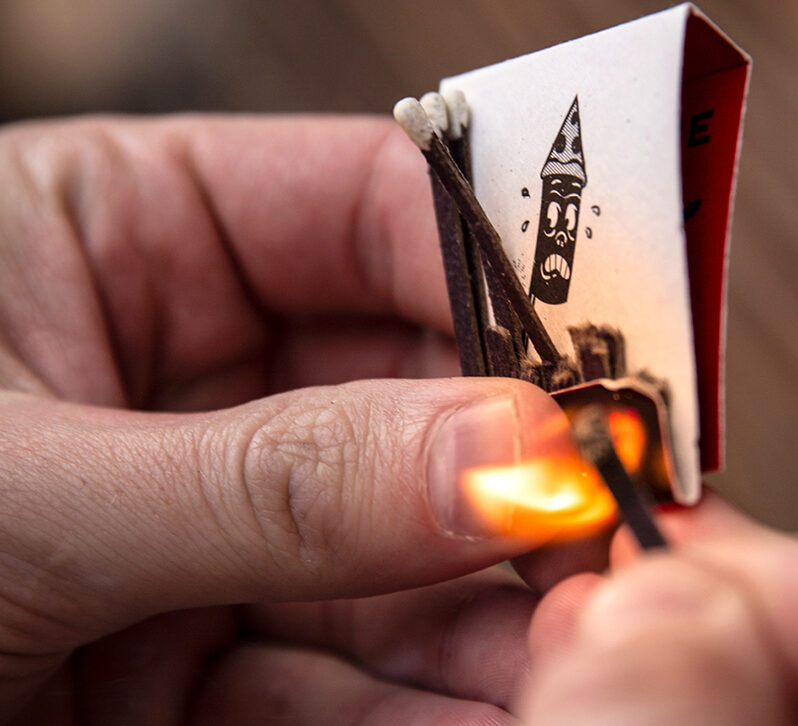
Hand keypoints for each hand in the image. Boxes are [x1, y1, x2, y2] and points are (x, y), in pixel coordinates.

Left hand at [0, 115, 581, 723]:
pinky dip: (432, 707)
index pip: (373, 210)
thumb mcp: (25, 489)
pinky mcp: (192, 663)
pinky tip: (510, 709)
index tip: (618, 358)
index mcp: (119, 237)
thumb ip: (275, 480)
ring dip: (500, 613)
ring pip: (395, 561)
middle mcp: (177, 377)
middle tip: (623, 521)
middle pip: (414, 397)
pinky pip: (342, 681)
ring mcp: (198, 527)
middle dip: (523, 471)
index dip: (514, 274)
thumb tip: (512, 460)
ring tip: (589, 642)